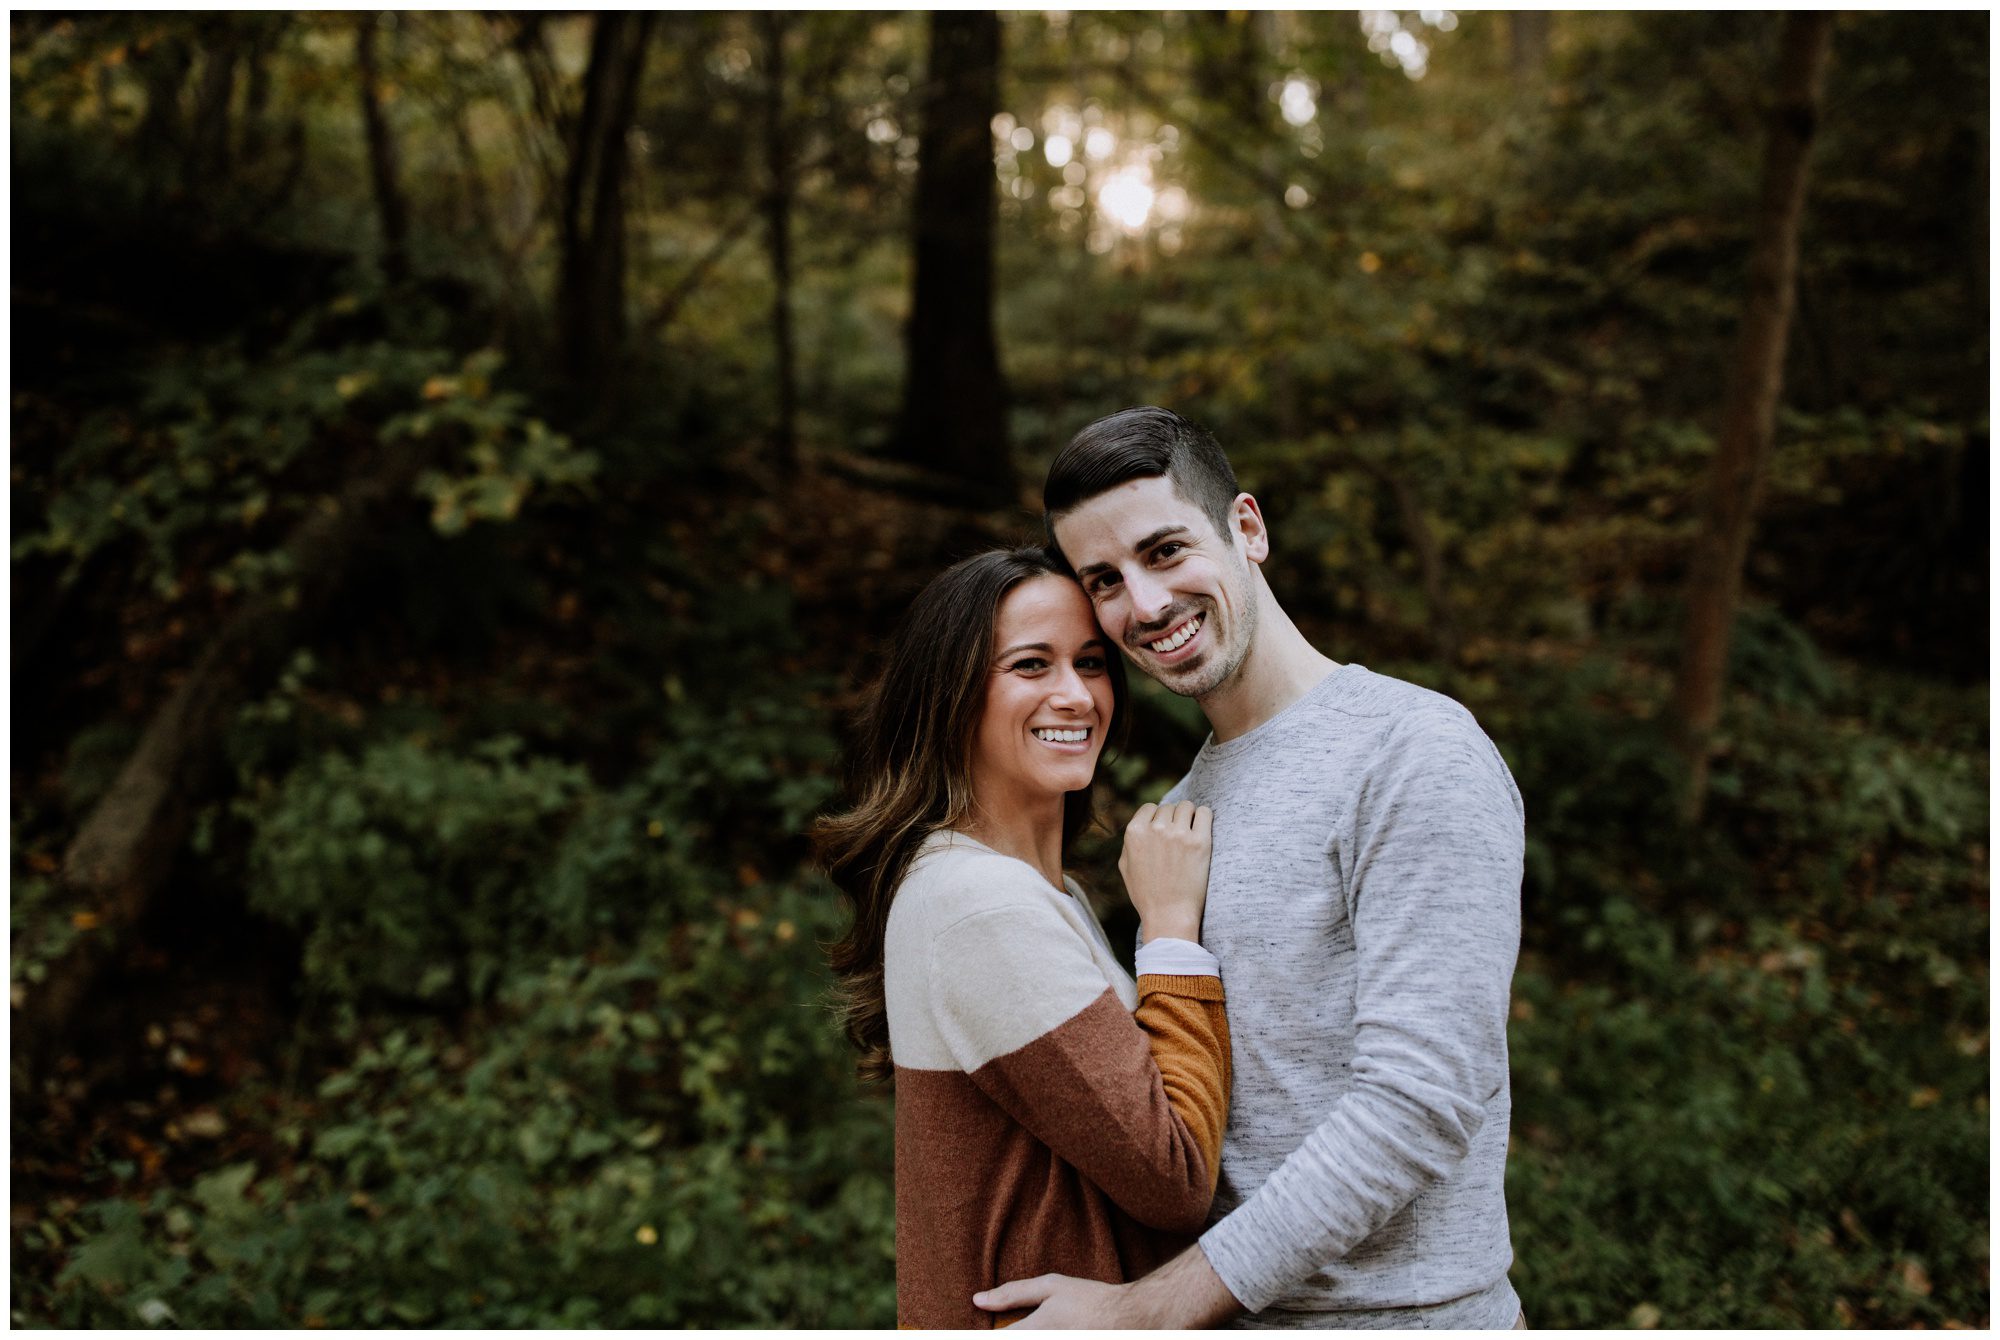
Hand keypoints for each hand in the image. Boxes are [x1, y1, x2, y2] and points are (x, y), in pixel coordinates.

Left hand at [972, 1274, 1139, 1328]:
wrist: (1128, 1319)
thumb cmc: (1089, 1299)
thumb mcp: (1051, 1287)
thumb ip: (1012, 1294)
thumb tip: (978, 1300)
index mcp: (1034, 1331)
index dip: (986, 1335)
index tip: (977, 1330)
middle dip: (1012, 1334)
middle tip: (1028, 1324)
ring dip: (1026, 1336)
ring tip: (1043, 1325)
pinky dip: (1041, 1339)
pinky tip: (1053, 1331)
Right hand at [1119, 800, 1212, 945]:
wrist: (1169, 916)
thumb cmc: (1147, 895)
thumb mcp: (1126, 867)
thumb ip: (1131, 842)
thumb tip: (1142, 824)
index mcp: (1135, 833)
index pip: (1150, 808)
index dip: (1158, 819)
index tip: (1165, 833)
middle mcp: (1156, 829)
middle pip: (1170, 807)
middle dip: (1174, 819)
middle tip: (1179, 839)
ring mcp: (1179, 834)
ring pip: (1187, 806)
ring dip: (1189, 817)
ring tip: (1191, 834)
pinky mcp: (1200, 842)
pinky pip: (1206, 813)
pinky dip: (1204, 817)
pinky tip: (1203, 830)